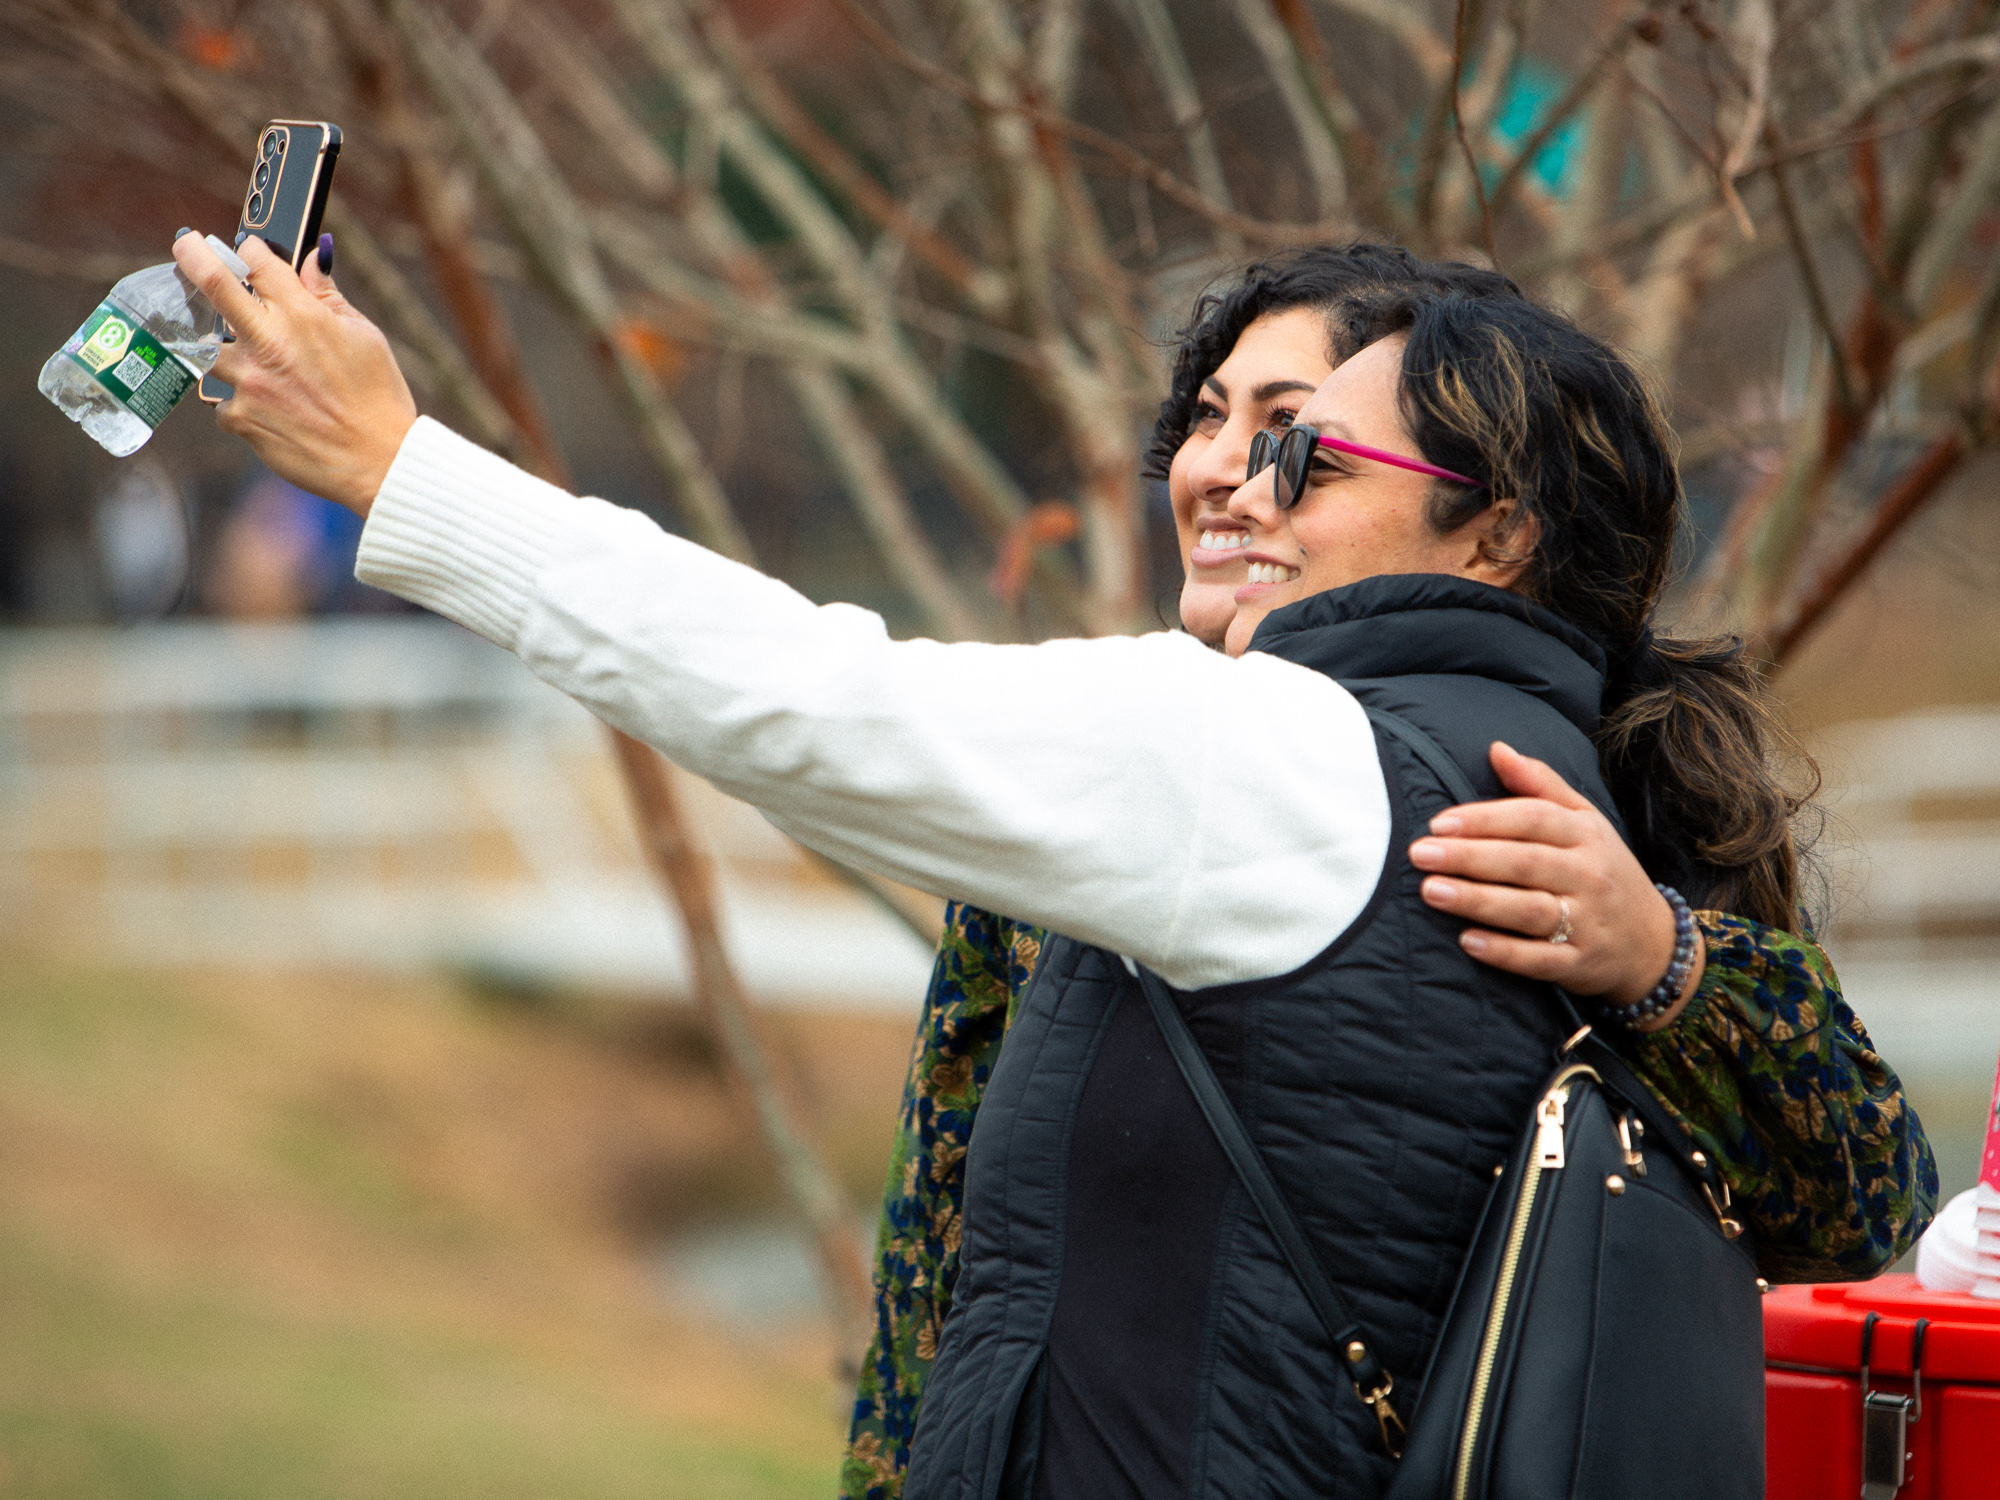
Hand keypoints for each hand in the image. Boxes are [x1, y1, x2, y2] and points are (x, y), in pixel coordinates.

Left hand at [171, 232, 415, 516]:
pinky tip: (274, 412)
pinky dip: (244, 402)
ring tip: (261, 368)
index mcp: (304, 316)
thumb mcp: (365, 337)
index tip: (245, 250)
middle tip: (183, 246)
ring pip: (213, 350)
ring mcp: (250, 382)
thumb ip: (328, 296)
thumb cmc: (379, 399)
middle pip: (214, 285)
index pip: (259, 261)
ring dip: (231, 353)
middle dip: (192, 256)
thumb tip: (313, 256)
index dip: (250, 249)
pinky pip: (225, 400)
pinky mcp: (241, 418)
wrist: (378, 462)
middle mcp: (270, 343)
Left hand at [1407, 741, 1703, 1029]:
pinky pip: (1539, 959)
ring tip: (1431, 891)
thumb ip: (1539, 785)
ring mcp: (1587, 922)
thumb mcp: (1584, 821)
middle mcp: (1590, 876)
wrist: (1651, 942)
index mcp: (1586, 835)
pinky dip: (1504, 951)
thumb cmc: (1601, 870)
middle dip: (1469, 857)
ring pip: (1529, 909)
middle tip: (1420, 854)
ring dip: (1477, 901)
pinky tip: (1467, 941)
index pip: (1533, 819)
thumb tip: (1496, 748)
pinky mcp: (1580, 963)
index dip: (1485, 819)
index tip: (1438, 823)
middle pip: (1525, 862)